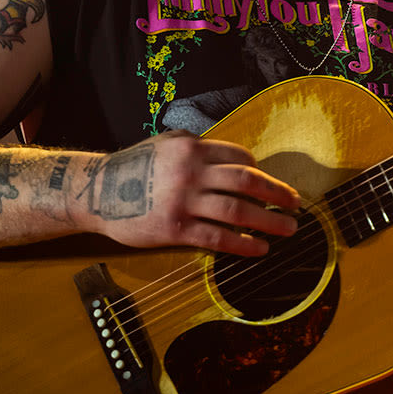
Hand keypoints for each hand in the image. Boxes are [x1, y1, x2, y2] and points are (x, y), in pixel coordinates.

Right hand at [82, 130, 299, 254]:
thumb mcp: (166, 144)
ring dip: (269, 221)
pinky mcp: (175, 229)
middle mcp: (192, 172)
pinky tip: (259, 249)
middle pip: (248, 181)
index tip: (269, 184)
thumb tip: (235, 160)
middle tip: (296, 204)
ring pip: (238, 211)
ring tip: (288, 229)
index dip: (259, 170)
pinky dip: (242, 244)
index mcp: (193, 148)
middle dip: (277, 193)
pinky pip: (217, 238)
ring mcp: (184, 201)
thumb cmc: (134, 166)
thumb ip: (198, 149)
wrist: (96, 190)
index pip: (240, 157)